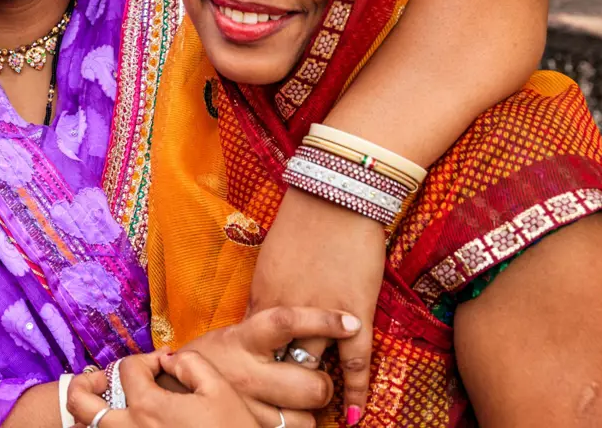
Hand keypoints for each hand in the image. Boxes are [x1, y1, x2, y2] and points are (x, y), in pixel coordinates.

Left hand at [66, 351, 261, 427]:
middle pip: (79, 403)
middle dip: (83, 384)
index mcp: (149, 407)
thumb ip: (190, 363)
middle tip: (99, 379)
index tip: (163, 364)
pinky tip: (121, 421)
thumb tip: (168, 359)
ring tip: (104, 403)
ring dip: (88, 412)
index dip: (144, 358)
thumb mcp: (220, 390)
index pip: (126, 369)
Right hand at [182, 306, 360, 426]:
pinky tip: (281, 413)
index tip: (351, 322)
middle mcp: (245, 373)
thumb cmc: (212, 356)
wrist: (167, 384)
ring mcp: (245, 406)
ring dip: (307, 411)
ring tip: (294, 400)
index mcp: (243, 339)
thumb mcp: (234, 334)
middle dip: (322, 384)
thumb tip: (319, 321)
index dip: (322, 321)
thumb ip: (268, 331)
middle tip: (315, 379)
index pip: (286, 323)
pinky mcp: (245, 425)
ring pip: (303, 418)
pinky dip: (291, 425)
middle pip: (310, 385)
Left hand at [250, 188, 384, 423]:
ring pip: (311, 367)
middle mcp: (286, 313)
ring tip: (313, 418)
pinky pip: (355, 363)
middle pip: (274, 363)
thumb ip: (267, 291)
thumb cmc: (302, 221)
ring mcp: (321, 316)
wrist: (336, 196)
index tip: (246, 388)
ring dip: (312, 393)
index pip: (251, 346)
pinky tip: (353, 416)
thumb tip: (261, 316)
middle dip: (272, 390)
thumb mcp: (270, 258)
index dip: (250, 369)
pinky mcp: (354, 314)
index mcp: (262, 297)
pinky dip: (354, 392)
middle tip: (272, 411)